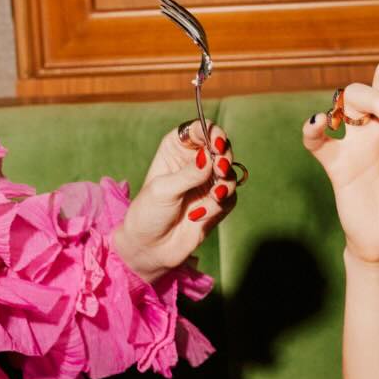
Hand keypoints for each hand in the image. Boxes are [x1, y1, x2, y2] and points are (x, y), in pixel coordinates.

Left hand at [113, 120, 238, 283]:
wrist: (150, 248)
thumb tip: (210, 158)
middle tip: (220, 168)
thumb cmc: (148, 213)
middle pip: (221, 148)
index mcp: (176, 149)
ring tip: (215, 195)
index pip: (198, 130)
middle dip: (224, 157)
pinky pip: (229, 197)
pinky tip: (198, 215)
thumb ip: (189, 173)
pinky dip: (218, 205)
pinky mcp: (216, 203)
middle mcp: (194, 162)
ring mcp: (206, 182)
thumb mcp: (164, 189)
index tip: (215, 143)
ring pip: (229, 173)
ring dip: (224, 183)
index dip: (210, 132)